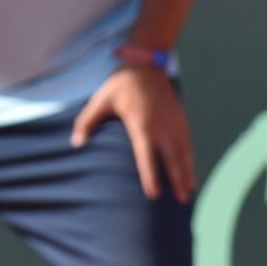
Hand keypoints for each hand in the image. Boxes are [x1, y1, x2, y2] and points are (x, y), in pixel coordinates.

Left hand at [71, 66, 196, 202]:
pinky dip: (190, 158)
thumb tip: (75, 143)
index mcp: (141, 124)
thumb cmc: (120, 85)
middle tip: (181, 200)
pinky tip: (191, 172)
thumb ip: (87, 121)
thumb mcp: (100, 101)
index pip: (146, 155)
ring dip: (187, 172)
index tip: (153, 194)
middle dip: (176, 179)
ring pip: (183, 152)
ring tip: (188, 192)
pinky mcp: (180, 118)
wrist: (145, 65)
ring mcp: (173, 122)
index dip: (150, 175)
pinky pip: (187, 142)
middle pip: (171, 157)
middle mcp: (161, 126)